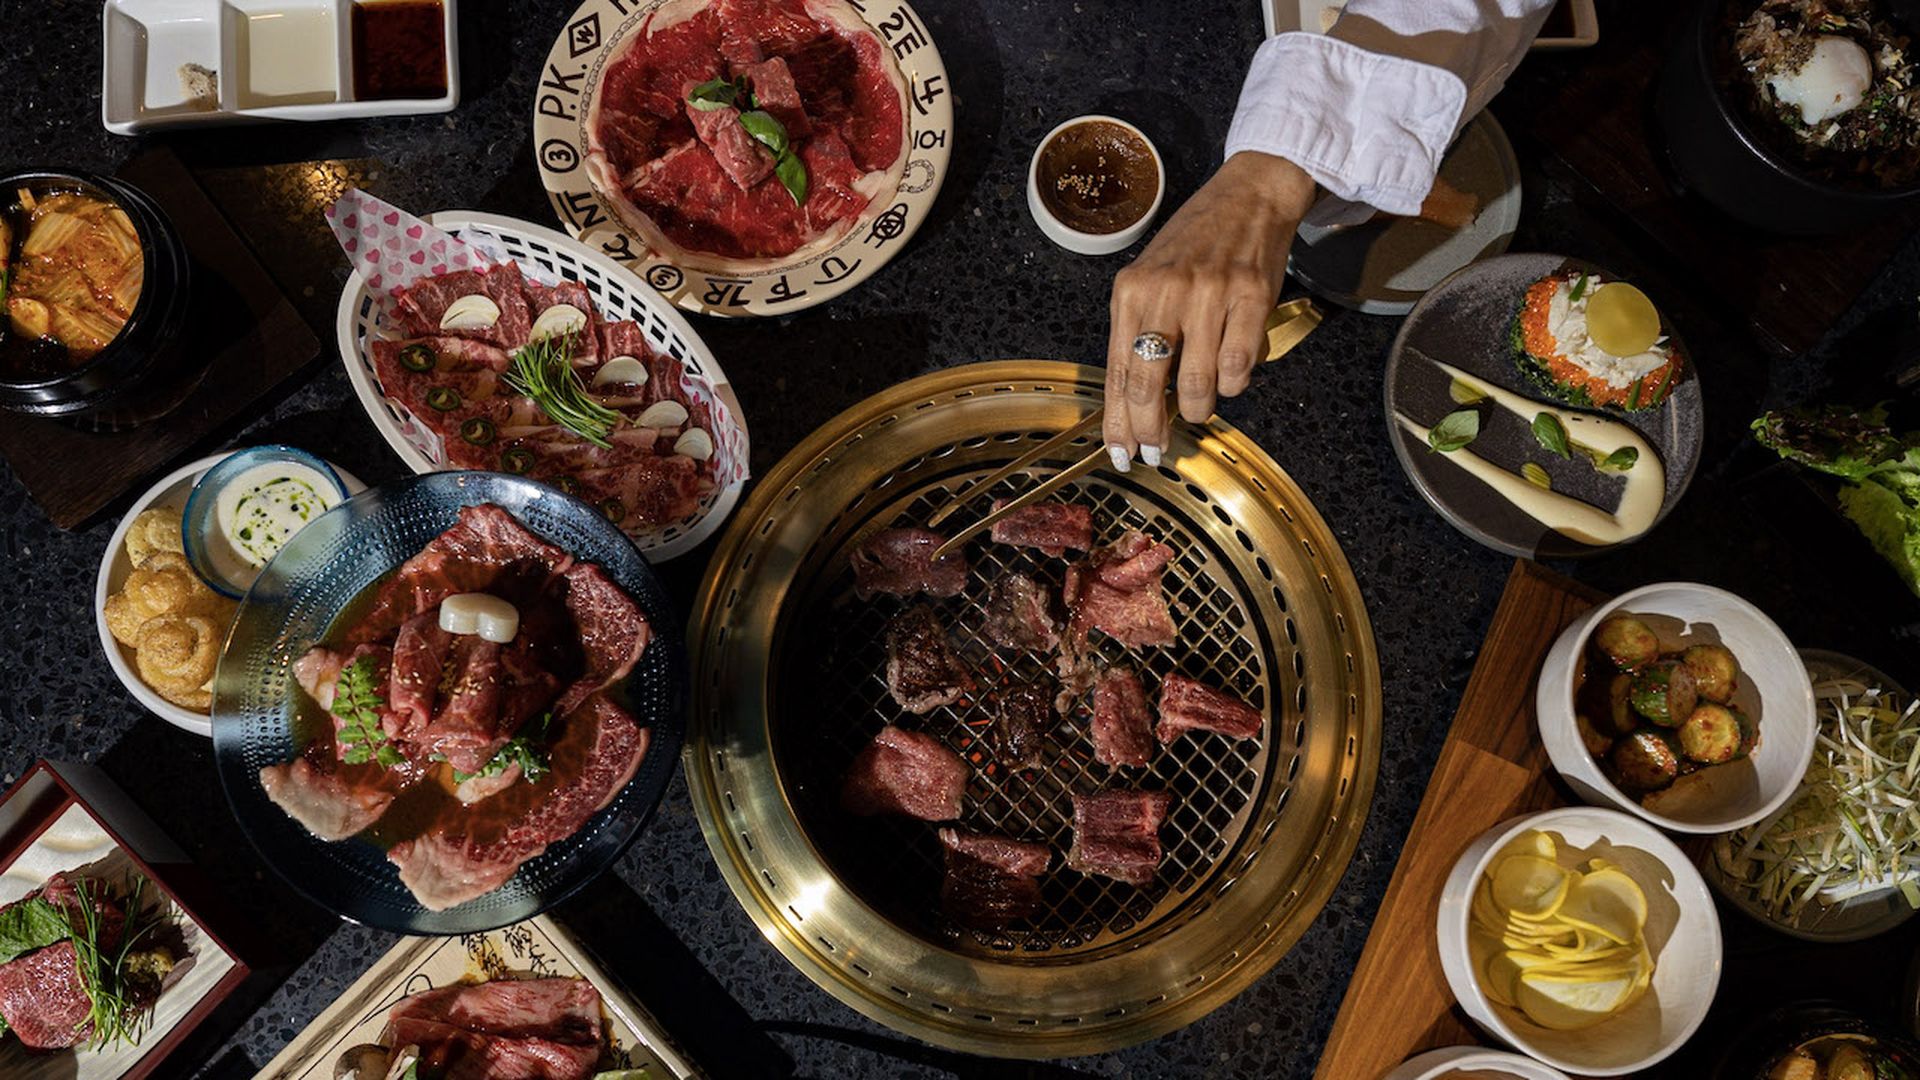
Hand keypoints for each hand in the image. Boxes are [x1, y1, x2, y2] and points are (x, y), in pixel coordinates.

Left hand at [1104, 151, 1314, 468]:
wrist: (1249, 196)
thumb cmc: (1197, 241)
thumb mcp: (1151, 278)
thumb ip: (1140, 330)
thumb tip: (1137, 399)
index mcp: (1132, 290)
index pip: (1117, 370)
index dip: (1119, 420)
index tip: (1122, 452)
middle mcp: (1165, 291)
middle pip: (1149, 383)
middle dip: (1151, 429)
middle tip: (1157, 449)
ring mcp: (1208, 293)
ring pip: (1198, 383)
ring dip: (1199, 409)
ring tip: (1200, 405)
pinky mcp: (1250, 296)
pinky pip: (1238, 367)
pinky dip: (1234, 384)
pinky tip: (1230, 376)